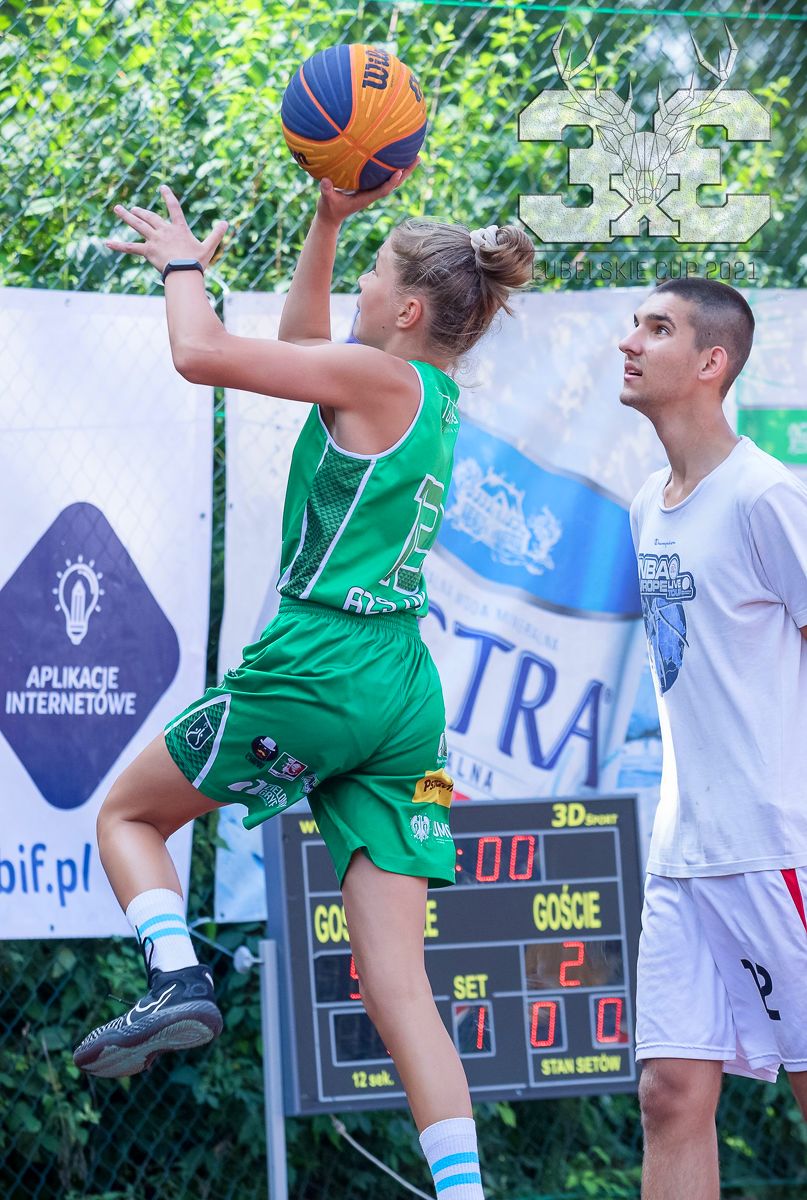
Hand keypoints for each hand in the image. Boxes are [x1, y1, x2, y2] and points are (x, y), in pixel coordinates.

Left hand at [105, 184, 228, 273]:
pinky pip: (130, 247)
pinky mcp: (147, 251)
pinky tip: (107, 242)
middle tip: (133, 209)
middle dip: (141, 211)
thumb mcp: (209, 247)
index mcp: (178, 228)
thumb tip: (226, 223)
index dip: (168, 196)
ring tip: (118, 209)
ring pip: (138, 225)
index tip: (162, 188)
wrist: (184, 271)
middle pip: (150, 217)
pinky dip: (118, 245)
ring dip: (126, 216)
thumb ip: (217, 234)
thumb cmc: (197, 261)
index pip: (174, 208)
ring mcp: (154, 239)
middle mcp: (164, 230)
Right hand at [316, 157, 420, 225]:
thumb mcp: (326, 201)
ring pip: (391, 180)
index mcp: (366, 198)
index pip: (382, 190)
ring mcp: (371, 190)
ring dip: (403, 169)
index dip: (391, 182)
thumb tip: (324, 181)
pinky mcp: (368, 187)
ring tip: (414, 154)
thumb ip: (326, 191)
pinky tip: (394, 155)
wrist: (330, 217)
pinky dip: (391, 167)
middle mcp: (372, 194)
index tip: (399, 172)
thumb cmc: (329, 209)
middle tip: (417, 158)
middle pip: (393, 183)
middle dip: (406, 172)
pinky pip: (383, 176)